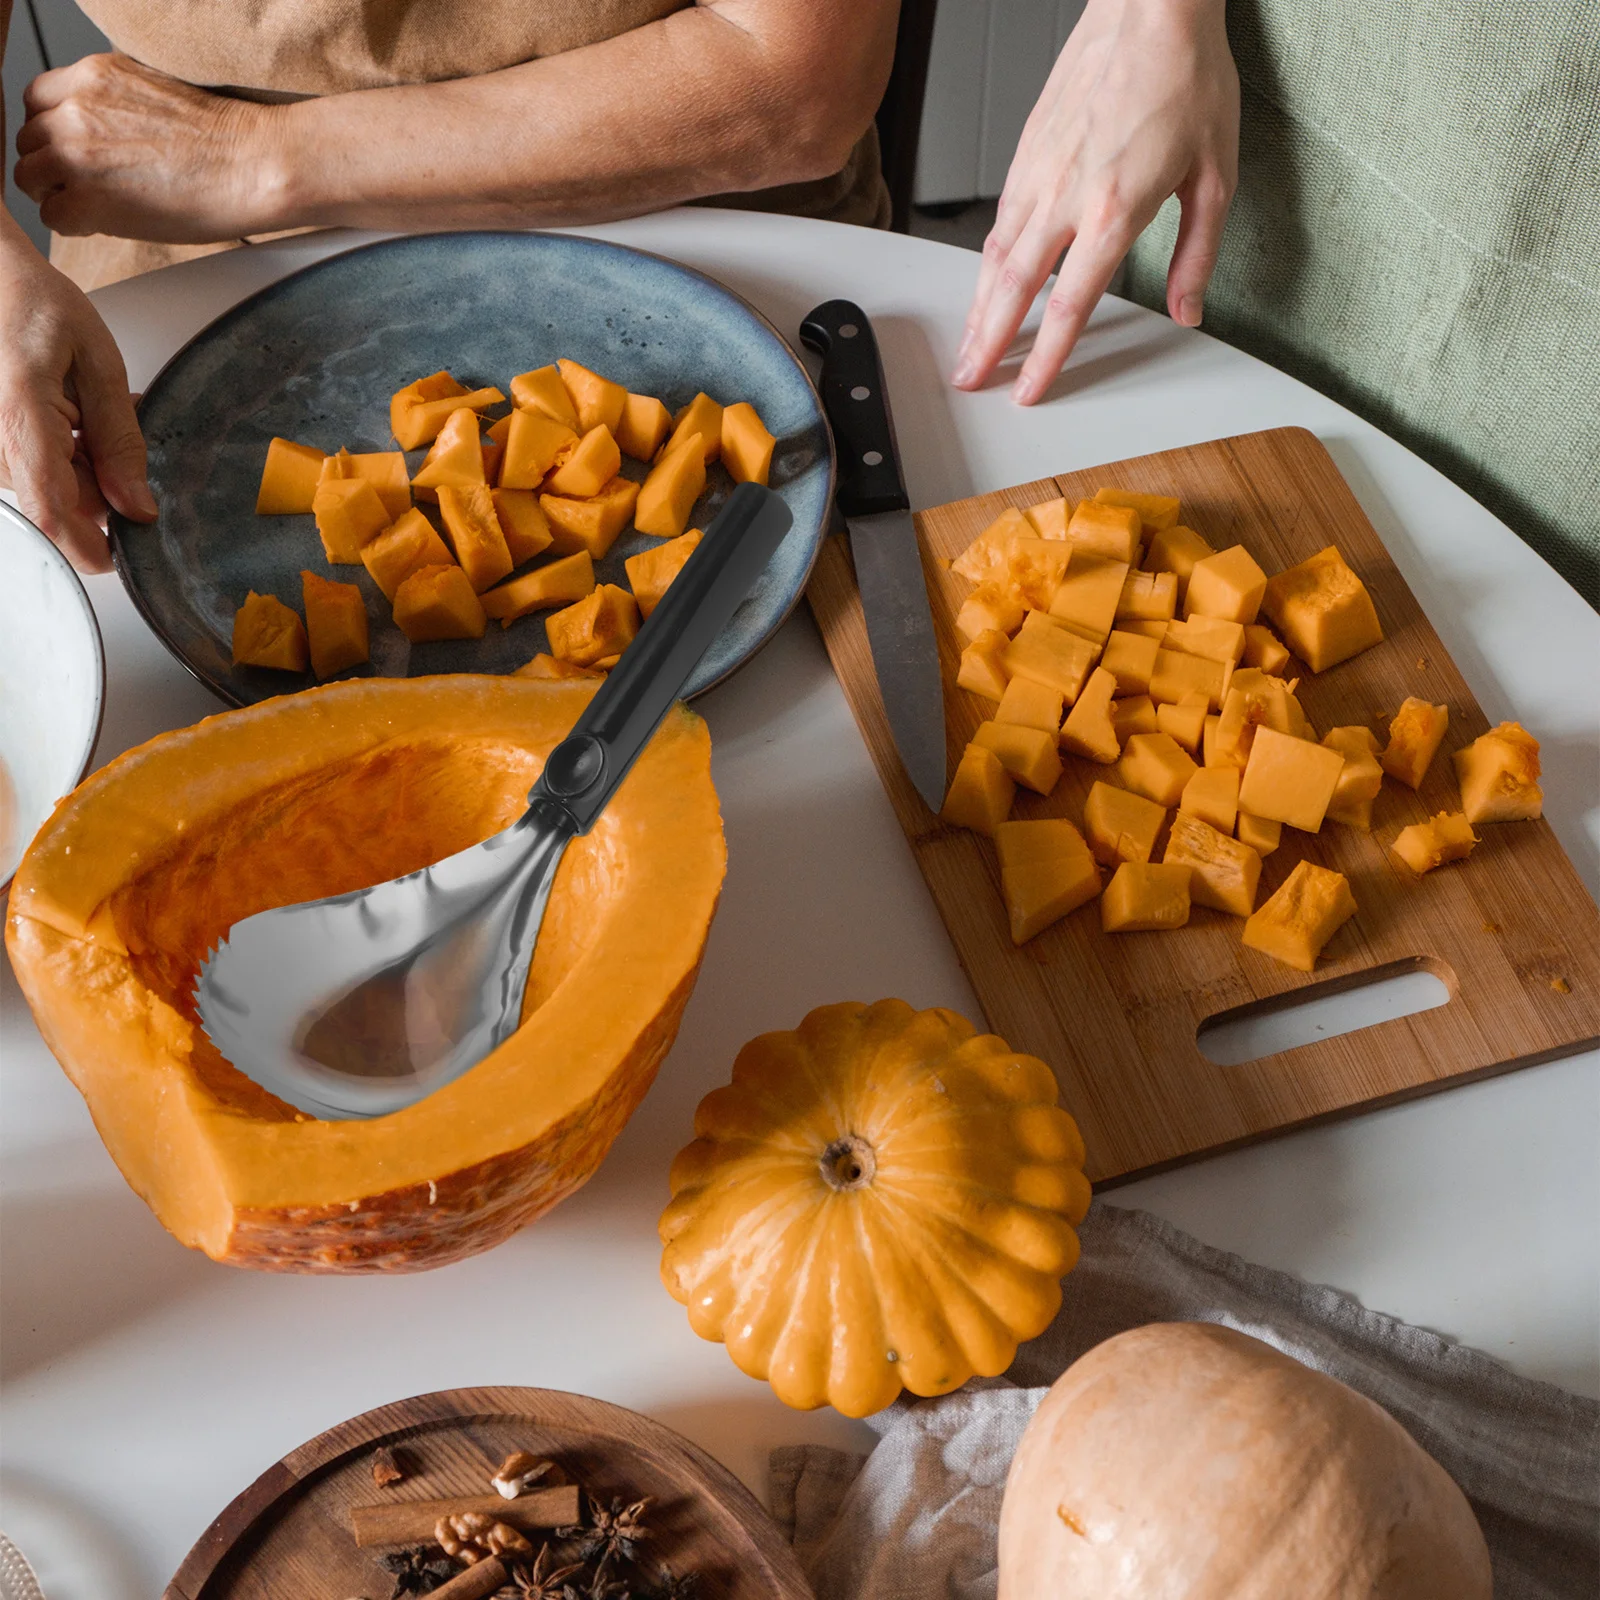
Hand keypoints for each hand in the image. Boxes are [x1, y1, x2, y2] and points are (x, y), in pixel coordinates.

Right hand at [0, 224, 154, 570]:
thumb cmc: (36, 305)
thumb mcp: (99, 363)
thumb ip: (120, 438)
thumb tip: (137, 507)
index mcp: (19, 416)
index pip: (53, 511)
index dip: (93, 547)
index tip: (130, 554)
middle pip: (62, 506)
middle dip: (106, 491)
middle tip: (120, 436)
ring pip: (57, 492)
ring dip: (91, 470)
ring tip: (96, 415)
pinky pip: (44, 474)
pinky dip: (74, 458)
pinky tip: (81, 420)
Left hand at [14, 52, 283, 242]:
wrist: (253, 165)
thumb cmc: (225, 140)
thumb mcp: (154, 93)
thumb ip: (113, 105)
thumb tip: (100, 135)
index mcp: (93, 76)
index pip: (37, 101)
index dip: (52, 132)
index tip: (72, 152)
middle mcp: (77, 108)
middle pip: (30, 141)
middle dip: (53, 166)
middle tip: (86, 187)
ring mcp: (78, 152)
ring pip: (31, 178)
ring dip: (57, 196)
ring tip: (97, 208)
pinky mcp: (89, 198)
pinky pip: (53, 217)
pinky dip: (75, 226)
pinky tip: (107, 225)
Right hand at [952, 0, 1238, 403]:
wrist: (1151, 7)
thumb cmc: (1186, 77)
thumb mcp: (1216, 175)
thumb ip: (1197, 254)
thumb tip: (1188, 310)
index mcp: (1114, 211)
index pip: (1069, 305)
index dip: (1046, 357)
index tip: (1028, 389)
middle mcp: (1066, 196)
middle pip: (1015, 291)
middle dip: (989, 344)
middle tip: (972, 380)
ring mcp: (1039, 172)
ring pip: (996, 257)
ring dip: (977, 309)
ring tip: (968, 345)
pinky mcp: (1027, 151)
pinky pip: (1000, 219)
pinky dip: (987, 261)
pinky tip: (984, 282)